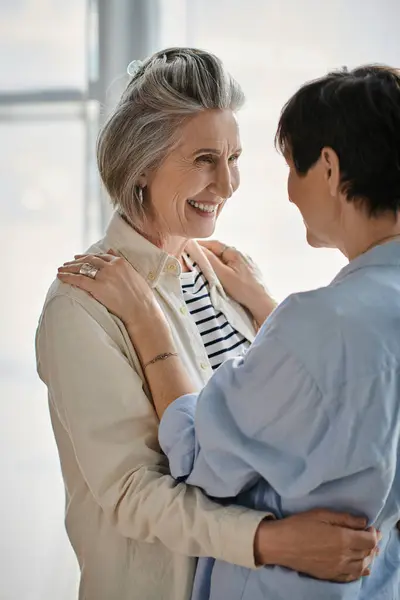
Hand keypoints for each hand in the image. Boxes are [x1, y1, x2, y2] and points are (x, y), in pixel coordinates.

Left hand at [57, 250, 163, 329]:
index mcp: (121, 262)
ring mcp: (104, 276)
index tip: (80, 258)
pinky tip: (60, 276)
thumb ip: (121, 263)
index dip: (88, 257)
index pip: (100, 256)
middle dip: (76, 261)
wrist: (142, 310)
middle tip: (67, 263)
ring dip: (69, 267)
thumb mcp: (134, 275)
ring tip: (60, 269)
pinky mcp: (98, 287)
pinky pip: (79, 279)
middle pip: (89, 260)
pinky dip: (68, 277)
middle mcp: (112, 266)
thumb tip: (112, 252)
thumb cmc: (141, 297)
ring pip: (82, 268)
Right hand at [199, 240, 276, 326]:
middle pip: (220, 251)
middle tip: (193, 259)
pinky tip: (218, 276)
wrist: (262, 303)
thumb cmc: (243, 289)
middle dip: (206, 254)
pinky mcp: (248, 272)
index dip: (200, 245)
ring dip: (214, 261)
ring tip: (203, 268)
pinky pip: (231, 266)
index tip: (188, 249)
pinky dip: (222, 268)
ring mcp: (246, 263)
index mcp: (235, 252)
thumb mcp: (223, 275)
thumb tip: (196, 248)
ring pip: (225, 259)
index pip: (214, 244)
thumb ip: (209, 260)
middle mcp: (242, 254)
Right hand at [254, 509, 378, 581]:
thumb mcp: (321, 514)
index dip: (373, 533)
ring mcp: (337, 568)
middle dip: (372, 544)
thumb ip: (344, 518)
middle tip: (370, 536)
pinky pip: (351, 577)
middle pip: (367, 553)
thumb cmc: (299, 525)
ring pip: (362, 566)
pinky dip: (360, 571)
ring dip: (368, 558)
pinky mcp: (330, 575)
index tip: (369, 526)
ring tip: (366, 550)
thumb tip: (363, 522)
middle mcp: (344, 556)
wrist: (281, 544)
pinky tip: (360, 566)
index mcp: (343, 539)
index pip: (369, 540)